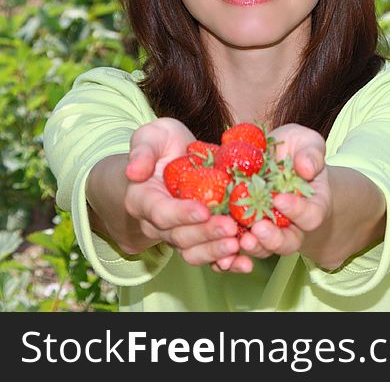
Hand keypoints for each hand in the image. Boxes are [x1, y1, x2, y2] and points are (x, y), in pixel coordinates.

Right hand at [120, 118, 242, 269]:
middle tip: (230, 227)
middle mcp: (158, 223)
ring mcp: (179, 233)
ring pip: (194, 252)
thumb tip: (133, 171)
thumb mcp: (152, 136)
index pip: (160, 212)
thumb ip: (142, 151)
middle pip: (180, 236)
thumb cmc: (162, 145)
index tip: (203, 211)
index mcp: (143, 199)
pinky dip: (227, 263)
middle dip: (206, 234)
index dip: (181, 214)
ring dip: (216, 252)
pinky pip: (210, 257)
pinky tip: (246, 262)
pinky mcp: (200, 238)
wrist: (174, 159)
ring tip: (239, 246)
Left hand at [214, 123, 330, 269]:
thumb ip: (311, 153)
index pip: (311, 215)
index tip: (279, 199)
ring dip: (252, 247)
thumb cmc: (294, 150)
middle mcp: (293, 224)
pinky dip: (230, 254)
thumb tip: (306, 169)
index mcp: (313, 204)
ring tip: (239, 239)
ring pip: (263, 249)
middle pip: (289, 242)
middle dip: (274, 239)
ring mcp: (268, 230)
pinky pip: (238, 249)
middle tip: (258, 229)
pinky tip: (219, 250)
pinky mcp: (244, 230)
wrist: (272, 159)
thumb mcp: (306, 143)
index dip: (297, 211)